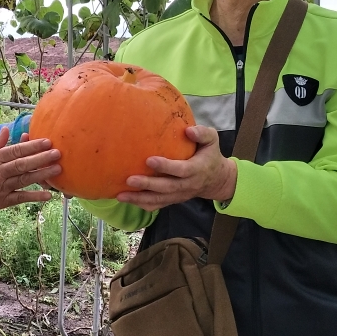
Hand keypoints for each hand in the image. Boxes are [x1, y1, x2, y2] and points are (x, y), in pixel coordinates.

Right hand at [0, 129, 61, 231]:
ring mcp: (0, 188)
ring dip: (42, 175)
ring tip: (57, 169)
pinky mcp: (2, 201)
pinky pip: (20, 198)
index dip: (32, 146)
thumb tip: (6, 129)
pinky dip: (34, 197)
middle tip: (58, 153)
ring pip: (24, 180)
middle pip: (22, 164)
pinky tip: (48, 196)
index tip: (47, 141)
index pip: (15, 151)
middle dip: (41, 158)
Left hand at [116, 125, 236, 211]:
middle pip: (167, 188)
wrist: (216, 179)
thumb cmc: (210, 155)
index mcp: (197, 169)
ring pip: (159, 200)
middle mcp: (188, 185)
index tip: (149, 160)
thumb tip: (188, 130)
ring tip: (121, 195)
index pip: (181, 170)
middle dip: (148, 185)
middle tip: (129, 180)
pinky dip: (142, 204)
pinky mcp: (173, 200)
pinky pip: (157, 205)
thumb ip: (202, 133)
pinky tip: (126, 199)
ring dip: (139, 199)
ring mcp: (180, 195)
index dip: (166, 167)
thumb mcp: (213, 140)